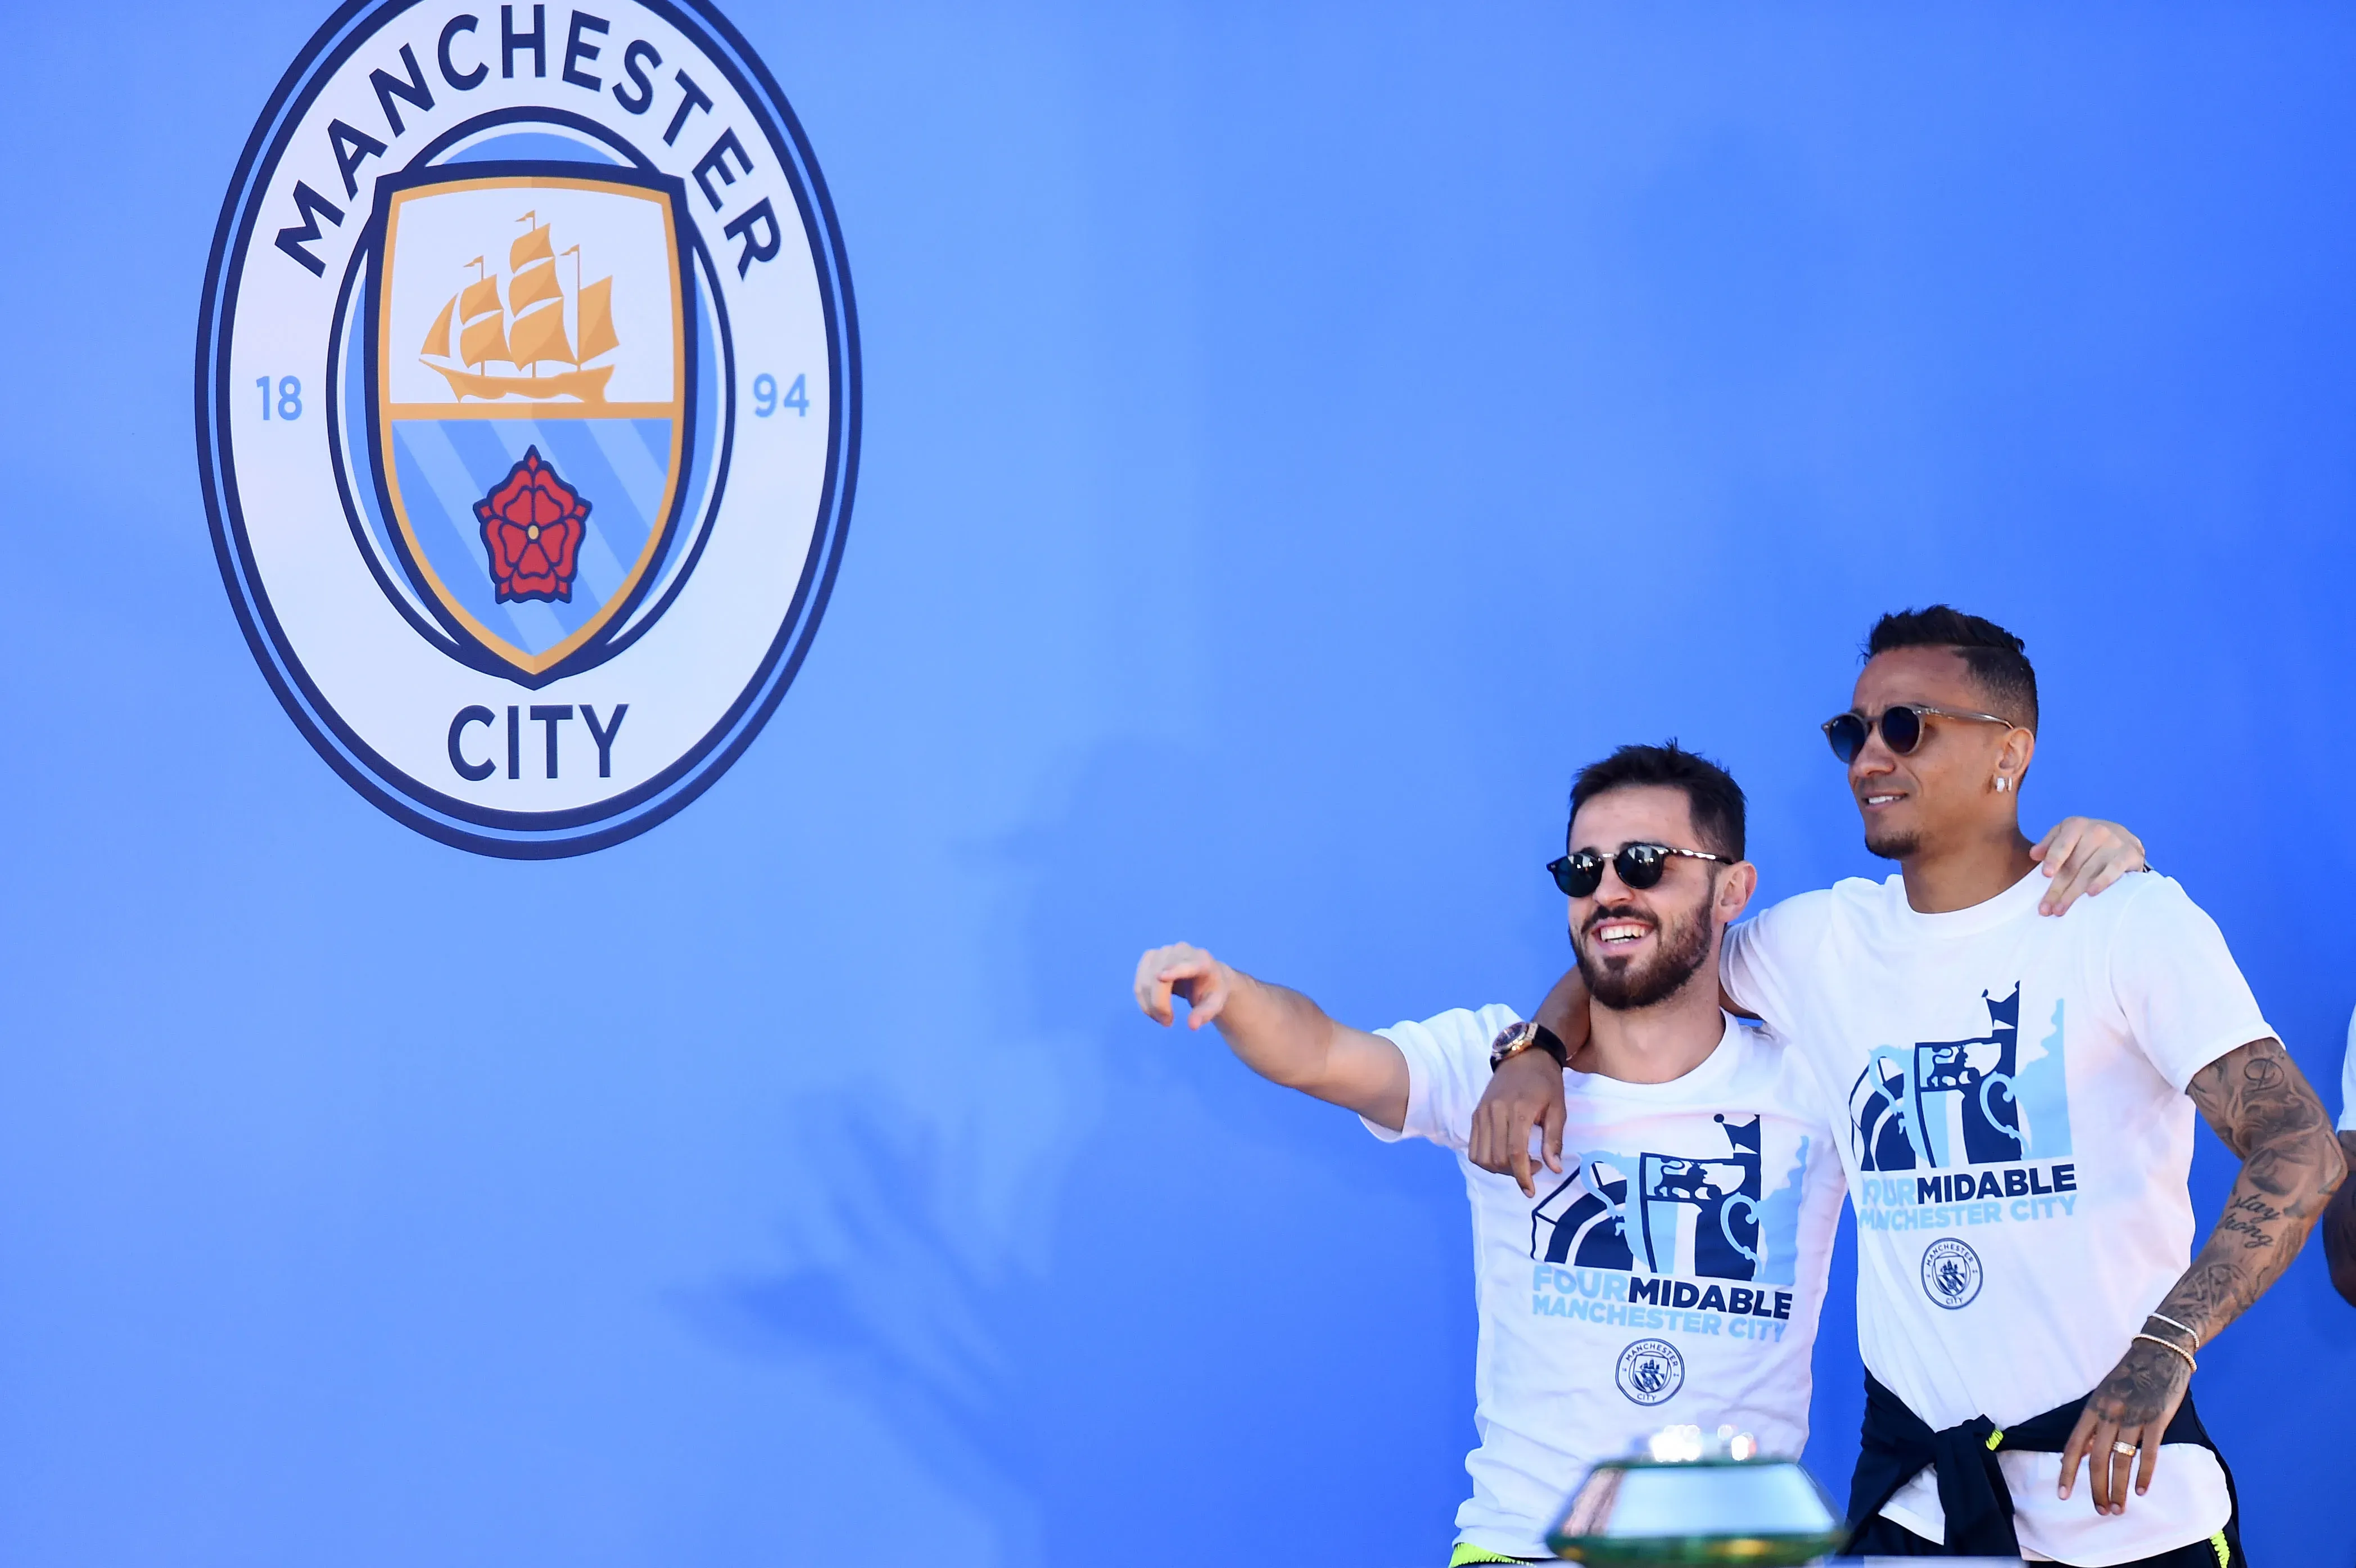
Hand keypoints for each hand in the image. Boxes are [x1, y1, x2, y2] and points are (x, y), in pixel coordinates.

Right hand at [1134, 943, 1233, 1027]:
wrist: (1206, 977)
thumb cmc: (1210, 991)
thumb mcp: (1215, 1004)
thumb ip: (1205, 1014)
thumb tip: (1192, 1025)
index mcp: (1202, 960)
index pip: (1187, 963)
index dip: (1174, 969)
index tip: (1161, 977)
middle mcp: (1181, 950)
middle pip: (1159, 975)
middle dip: (1159, 1003)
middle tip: (1167, 1023)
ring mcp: (1163, 951)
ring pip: (1145, 979)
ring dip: (1148, 1004)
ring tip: (1162, 1019)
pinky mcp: (1150, 957)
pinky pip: (1139, 980)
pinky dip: (1143, 1000)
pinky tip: (1153, 1010)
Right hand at [1469, 1046, 1565, 1197]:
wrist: (1524, 1056)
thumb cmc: (1546, 1083)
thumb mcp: (1558, 1108)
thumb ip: (1554, 1139)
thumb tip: (1554, 1169)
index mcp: (1518, 1110)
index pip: (1515, 1153)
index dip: (1522, 1176)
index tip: (1530, 1191)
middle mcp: (1495, 1112)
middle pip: (1496, 1158)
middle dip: (1513, 1173)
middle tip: (1533, 1167)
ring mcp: (1481, 1113)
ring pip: (1481, 1156)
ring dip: (1498, 1169)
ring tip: (1517, 1163)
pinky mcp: (1475, 1114)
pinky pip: (1473, 1147)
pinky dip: (1486, 1159)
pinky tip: (1502, 1155)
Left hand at [2030, 817, 2146, 914]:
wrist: (2124, 839)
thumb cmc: (2087, 841)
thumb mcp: (2066, 836)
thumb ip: (2049, 844)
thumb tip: (2033, 854)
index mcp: (2076, 825)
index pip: (2062, 844)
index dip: (2054, 859)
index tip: (2046, 875)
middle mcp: (2096, 830)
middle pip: (2073, 864)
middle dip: (2057, 888)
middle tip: (2046, 908)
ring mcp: (2114, 842)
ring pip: (2089, 871)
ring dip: (2073, 893)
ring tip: (2060, 910)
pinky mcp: (2130, 854)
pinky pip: (2114, 870)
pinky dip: (2102, 882)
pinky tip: (2091, 894)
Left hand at [2057, 1338, 2189, 1516]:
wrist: (2159, 1352)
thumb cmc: (2130, 1376)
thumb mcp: (2103, 1396)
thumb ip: (2094, 1425)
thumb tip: (2083, 1453)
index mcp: (2093, 1408)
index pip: (2074, 1446)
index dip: (2067, 1471)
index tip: (2063, 1494)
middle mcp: (2110, 1413)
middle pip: (2098, 1459)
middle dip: (2097, 1488)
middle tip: (2101, 1511)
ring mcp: (2134, 1416)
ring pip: (2122, 1460)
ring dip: (2119, 1488)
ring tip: (2119, 1508)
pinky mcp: (2158, 1418)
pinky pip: (2149, 1452)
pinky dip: (2144, 1474)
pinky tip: (2141, 1490)